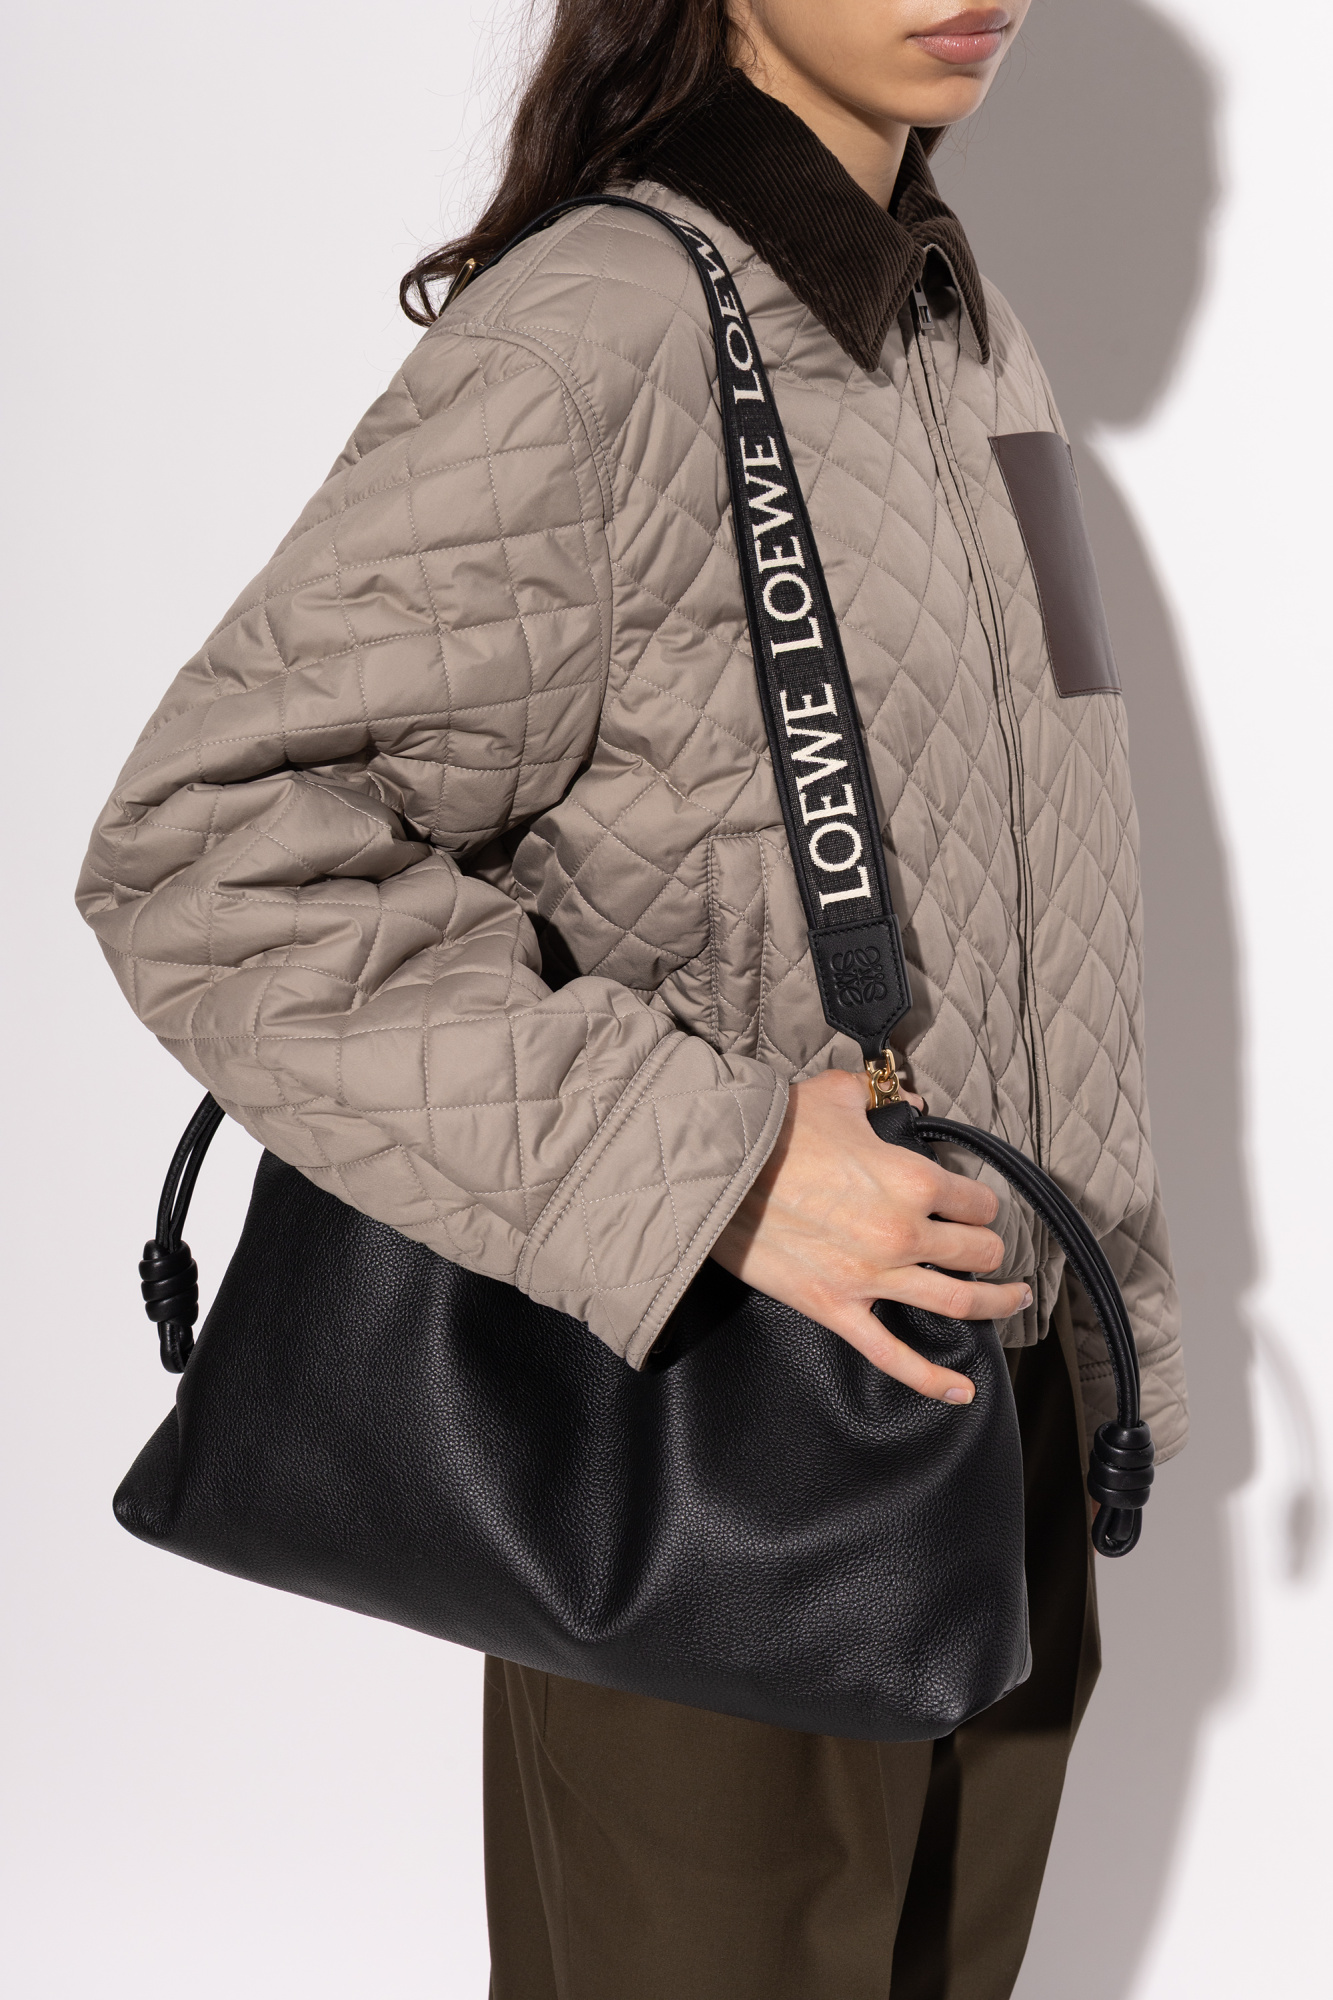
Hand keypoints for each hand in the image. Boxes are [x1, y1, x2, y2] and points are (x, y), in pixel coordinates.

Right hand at [711, 1067, 1030, 1403]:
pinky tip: (962, 1391)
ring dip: (995, 1304)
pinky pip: (893, 1355)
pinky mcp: (837, 1308)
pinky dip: (932, 1380)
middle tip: (992, 1251)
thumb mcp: (838, 1093)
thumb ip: (882, 1094)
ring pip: (957, 1303)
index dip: (981, 1203)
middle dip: (992, 1251)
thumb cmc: (775, 1129)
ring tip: (1012, 1302)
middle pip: (978, 1253)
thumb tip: (911, 1101)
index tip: (974, 1206)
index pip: (978, 1202)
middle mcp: (903, 1232)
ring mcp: (872, 1277)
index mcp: (911, 1179)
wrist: (716, 1171)